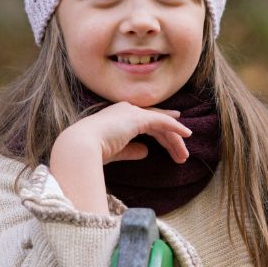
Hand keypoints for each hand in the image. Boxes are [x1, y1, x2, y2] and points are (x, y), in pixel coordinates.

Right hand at [62, 101, 191, 164]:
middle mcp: (126, 110)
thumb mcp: (115, 151)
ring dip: (175, 140)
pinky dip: (175, 128)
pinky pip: (162, 121)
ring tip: (184, 156)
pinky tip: (186, 136)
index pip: (145, 120)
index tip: (175, 133)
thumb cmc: (91, 152)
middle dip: (170, 140)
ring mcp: (132, 112)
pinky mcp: (137, 118)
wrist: (81, 146)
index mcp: (118, 116)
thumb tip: (146, 151)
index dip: (162, 126)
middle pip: (156, 123)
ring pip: (161, 124)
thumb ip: (131, 150)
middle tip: (182, 156)